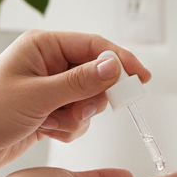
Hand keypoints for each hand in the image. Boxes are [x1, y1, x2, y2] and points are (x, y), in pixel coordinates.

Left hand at [0, 30, 149, 171]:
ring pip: (90, 99)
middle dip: (92, 98)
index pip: (95, 46)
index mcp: (43, 47)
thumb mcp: (36, 96)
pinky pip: (79, 116)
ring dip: (78, 116)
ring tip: (53, 122)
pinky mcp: (51, 108)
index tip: (140, 78)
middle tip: (82, 111)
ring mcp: (51, 87)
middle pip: (98, 74)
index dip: (120, 61)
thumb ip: (80, 81)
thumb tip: (115, 66)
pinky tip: (47, 130)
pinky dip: (69, 127)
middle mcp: (49, 63)